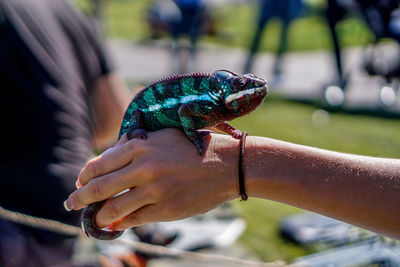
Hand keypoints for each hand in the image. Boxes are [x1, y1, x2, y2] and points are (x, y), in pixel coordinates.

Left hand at [65, 128, 239, 229]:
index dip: (84, 176)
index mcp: (141, 145)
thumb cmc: (193, 148)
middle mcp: (144, 167)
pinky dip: (120, 223)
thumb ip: (134, 148)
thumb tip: (106, 164)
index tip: (80, 182)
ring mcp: (155, 190)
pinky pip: (134, 219)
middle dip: (79, 198)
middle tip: (71, 203)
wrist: (226, 164)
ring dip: (98, 216)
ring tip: (93, 219)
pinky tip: (115, 224)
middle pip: (99, 187)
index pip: (99, 164)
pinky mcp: (166, 209)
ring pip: (113, 208)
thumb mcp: (162, 137)